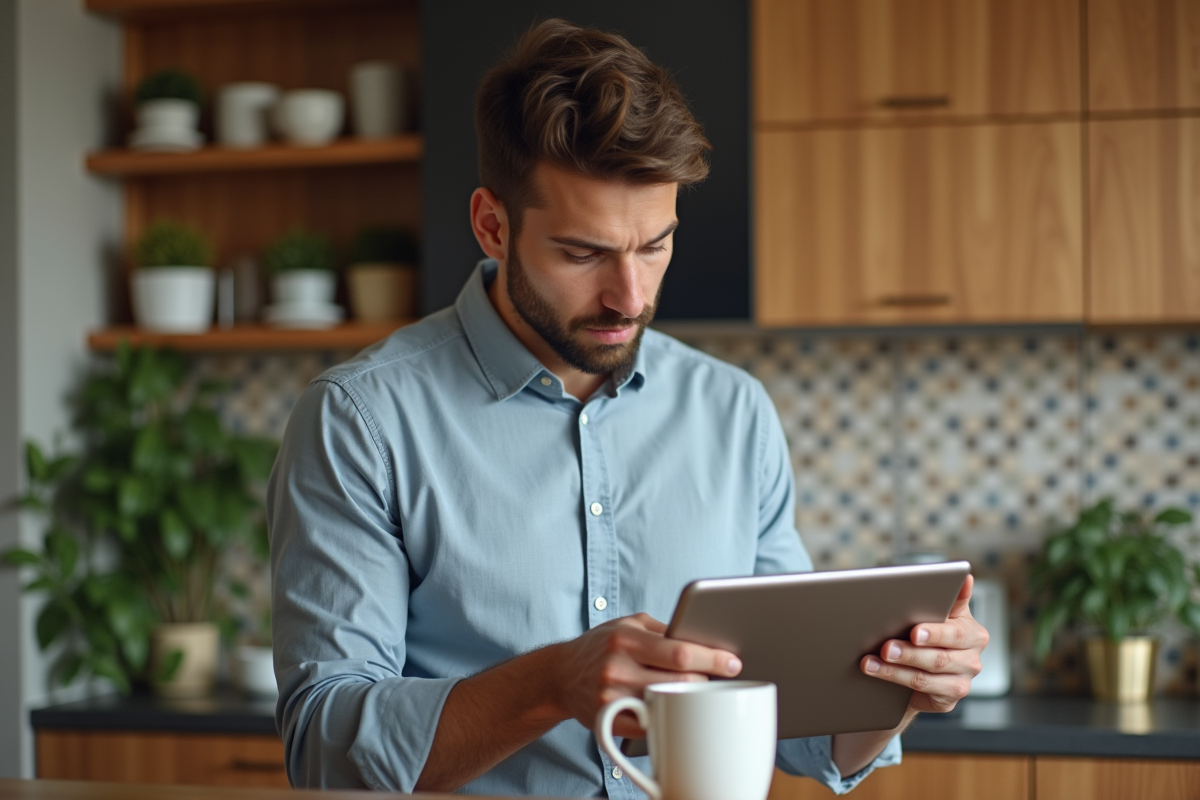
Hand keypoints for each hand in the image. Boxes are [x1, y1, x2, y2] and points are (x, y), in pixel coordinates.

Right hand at [550, 612, 741, 737]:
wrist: (560, 675)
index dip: (712, 658)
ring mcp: (612, 698)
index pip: (679, 651)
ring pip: (668, 704)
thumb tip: (703, 637)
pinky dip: (668, 718)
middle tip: (717, 679)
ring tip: (696, 692)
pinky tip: (674, 710)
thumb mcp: (629, 624)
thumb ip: (664, 629)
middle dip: (705, 680)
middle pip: (679, 681)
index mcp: (626, 639)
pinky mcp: (609, 722)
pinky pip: (651, 725)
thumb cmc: (602, 645)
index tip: (733, 663)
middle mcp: (617, 667)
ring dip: (689, 700)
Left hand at [860, 574, 988, 713]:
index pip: (955, 633)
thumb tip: (965, 577)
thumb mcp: (945, 614)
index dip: (934, 633)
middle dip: (909, 652)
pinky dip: (894, 679)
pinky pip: (920, 690)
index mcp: (974, 633)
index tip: (913, 632)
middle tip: (885, 647)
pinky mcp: (949, 698)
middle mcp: (973, 659)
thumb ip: (952, 598)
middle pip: (938, 657)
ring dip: (894, 669)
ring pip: (925, 676)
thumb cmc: (934, 633)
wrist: (931, 669)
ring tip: (869, 661)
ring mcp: (963, 682)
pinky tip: (875, 672)